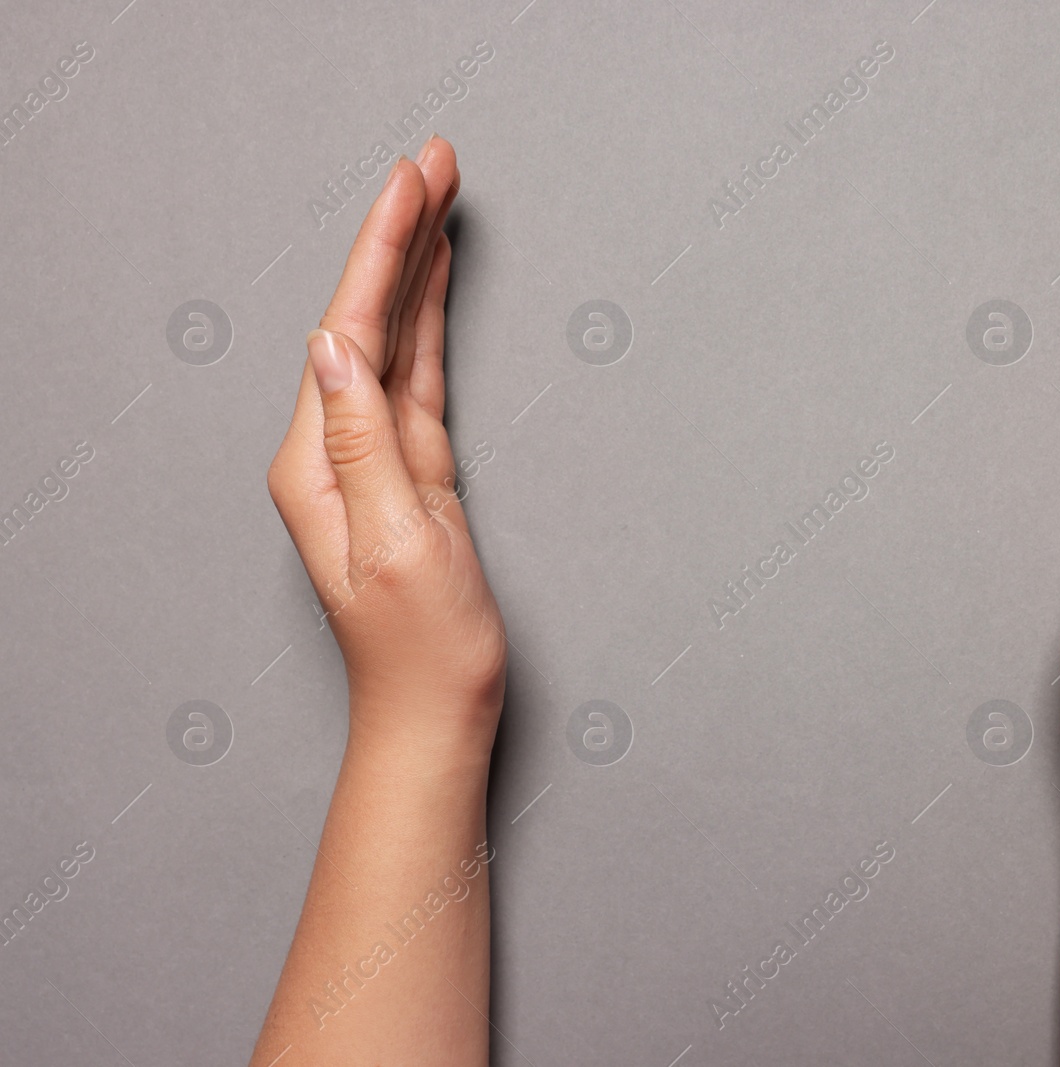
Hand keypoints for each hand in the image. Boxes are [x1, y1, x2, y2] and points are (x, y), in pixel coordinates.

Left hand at [266, 137, 506, 754]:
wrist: (435, 712)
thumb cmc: (422, 648)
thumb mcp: (400, 543)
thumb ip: (364, 441)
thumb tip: (334, 347)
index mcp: (318, 462)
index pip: (348, 329)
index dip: (384, 249)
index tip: (415, 181)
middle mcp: (333, 450)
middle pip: (366, 318)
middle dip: (400, 236)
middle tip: (437, 162)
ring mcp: (370, 458)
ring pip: (393, 339)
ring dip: (414, 267)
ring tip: (439, 200)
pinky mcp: (409, 471)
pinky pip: (414, 376)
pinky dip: (427, 322)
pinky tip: (435, 288)